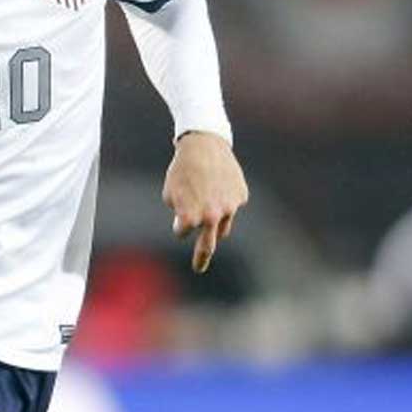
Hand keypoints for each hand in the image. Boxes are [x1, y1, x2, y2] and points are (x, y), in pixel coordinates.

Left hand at [164, 131, 248, 273]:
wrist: (203, 144)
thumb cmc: (182, 170)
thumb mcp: (171, 193)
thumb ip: (179, 214)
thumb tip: (189, 226)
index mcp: (191, 217)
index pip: (183, 233)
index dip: (179, 224)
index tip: (179, 220)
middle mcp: (212, 216)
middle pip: (207, 245)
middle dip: (201, 258)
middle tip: (198, 268)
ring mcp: (229, 206)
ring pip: (223, 226)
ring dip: (215, 222)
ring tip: (209, 204)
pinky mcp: (241, 195)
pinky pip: (232, 204)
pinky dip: (225, 198)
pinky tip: (219, 183)